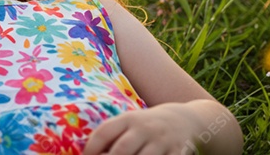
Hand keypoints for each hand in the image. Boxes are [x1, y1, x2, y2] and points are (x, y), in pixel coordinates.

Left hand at [83, 104, 202, 154]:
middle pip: (122, 149)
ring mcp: (161, 141)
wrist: (182, 119)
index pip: (104, 132)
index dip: (91, 147)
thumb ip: (111, 135)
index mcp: (128, 119)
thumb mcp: (128, 122)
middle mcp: (144, 128)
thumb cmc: (145, 125)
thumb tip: (87, 152)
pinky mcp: (178, 152)